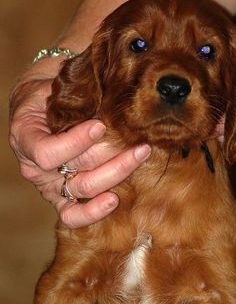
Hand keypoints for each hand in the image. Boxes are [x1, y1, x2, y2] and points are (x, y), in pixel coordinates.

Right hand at [9, 77, 150, 228]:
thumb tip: (110, 101)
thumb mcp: (51, 88)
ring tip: (141, 155)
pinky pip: (73, 215)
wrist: (43, 104)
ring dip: (117, 173)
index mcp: (26, 139)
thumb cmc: (49, 94)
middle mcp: (36, 169)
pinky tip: (114, 200)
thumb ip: (71, 99)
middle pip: (76, 172)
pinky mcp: (63, 197)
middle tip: (140, 144)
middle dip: (113, 157)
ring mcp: (50, 186)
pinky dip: (94, 211)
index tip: (100, 126)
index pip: (48, 153)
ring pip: (84, 190)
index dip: (75, 142)